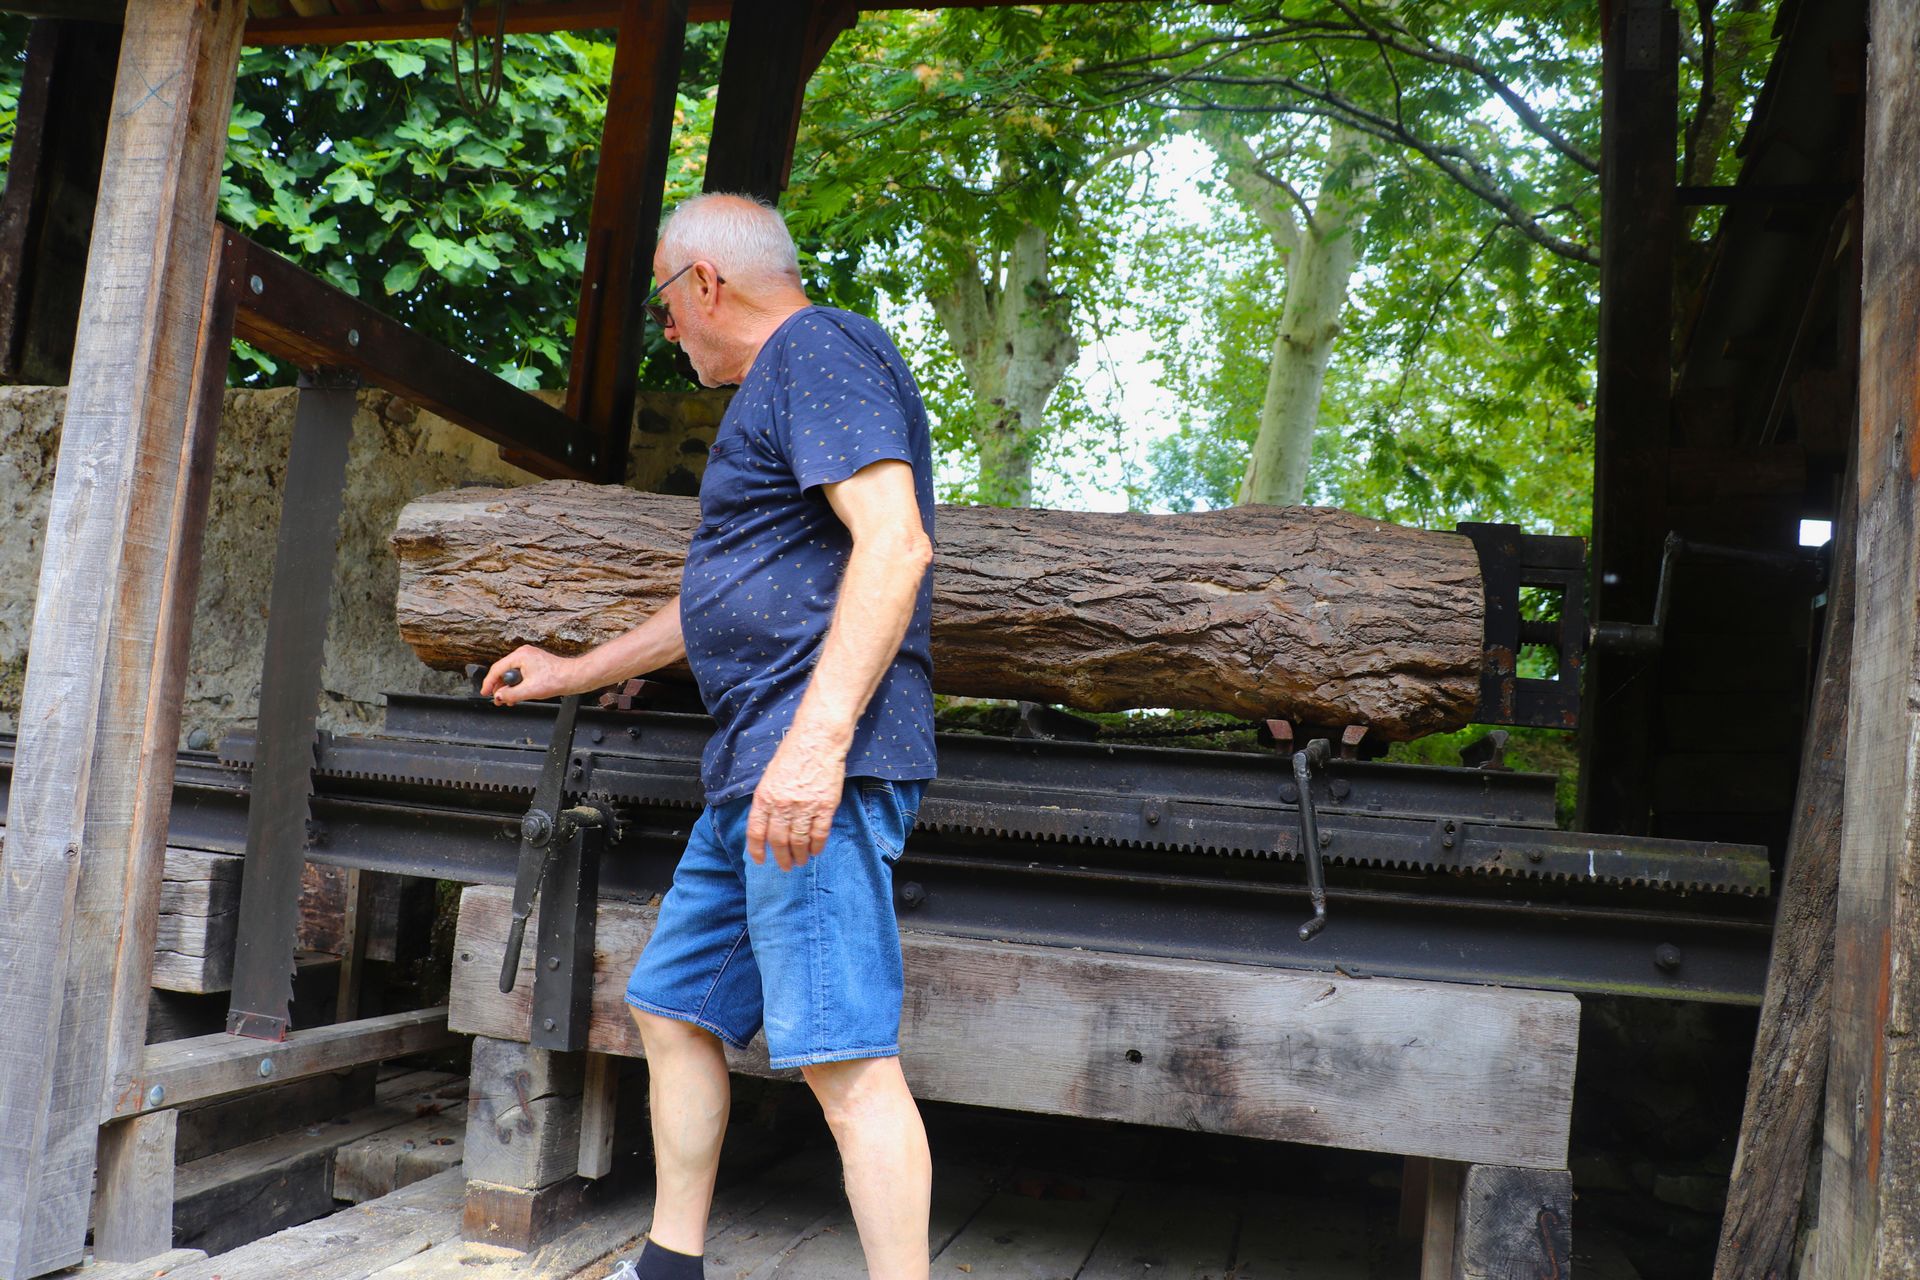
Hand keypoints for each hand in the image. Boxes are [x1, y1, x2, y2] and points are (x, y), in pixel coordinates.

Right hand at [481, 645, 579, 705]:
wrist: (573, 677)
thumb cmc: (557, 679)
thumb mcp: (529, 690)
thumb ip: (510, 694)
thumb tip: (498, 696)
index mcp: (520, 656)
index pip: (497, 669)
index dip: (489, 683)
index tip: (484, 692)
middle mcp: (524, 654)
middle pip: (503, 671)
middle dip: (499, 687)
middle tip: (497, 699)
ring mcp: (530, 658)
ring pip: (512, 673)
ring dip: (509, 687)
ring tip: (507, 700)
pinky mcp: (535, 663)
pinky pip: (520, 673)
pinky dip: (517, 684)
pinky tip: (517, 694)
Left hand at [746, 729, 847, 870]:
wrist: (818, 740)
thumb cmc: (793, 753)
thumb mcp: (770, 776)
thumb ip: (767, 801)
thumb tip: (767, 824)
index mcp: (765, 796)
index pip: (756, 831)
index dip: (757, 850)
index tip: (761, 861)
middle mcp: (782, 804)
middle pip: (779, 841)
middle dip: (782, 857)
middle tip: (786, 866)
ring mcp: (805, 806)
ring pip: (799, 841)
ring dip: (799, 855)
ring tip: (801, 861)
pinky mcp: (825, 806)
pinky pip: (819, 833)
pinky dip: (817, 846)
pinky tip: (816, 851)